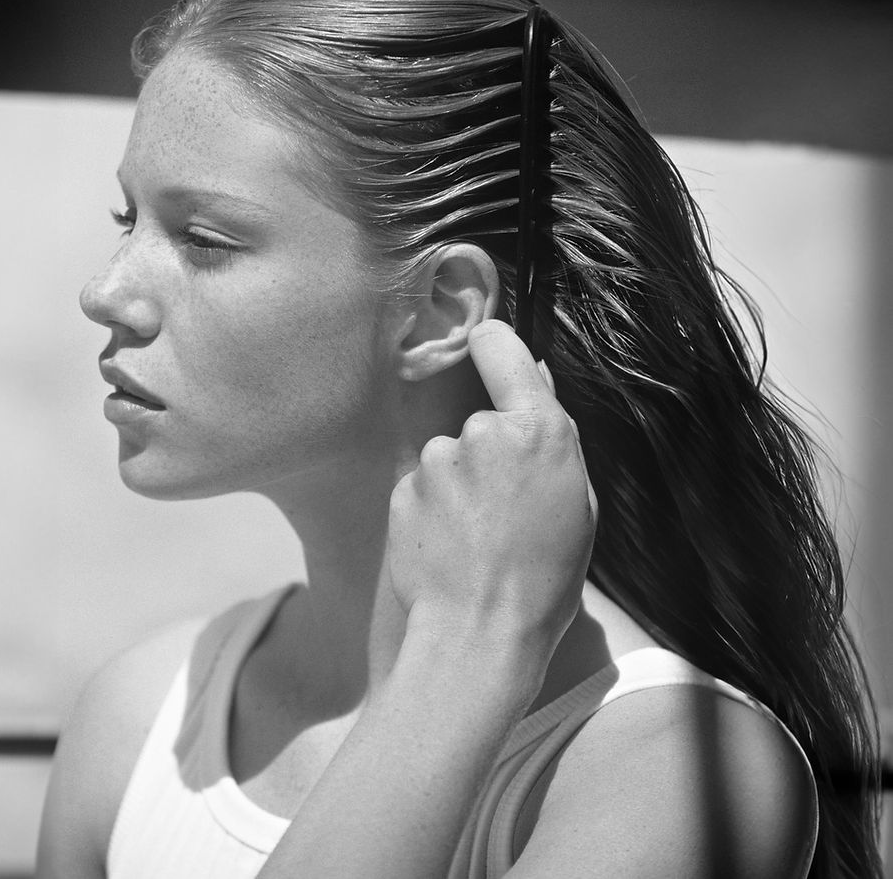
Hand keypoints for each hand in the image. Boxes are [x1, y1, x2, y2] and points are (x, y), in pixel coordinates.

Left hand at [388, 319, 597, 661]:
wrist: (478, 634)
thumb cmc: (544, 578)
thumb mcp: (578, 505)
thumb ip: (554, 438)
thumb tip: (534, 382)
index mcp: (536, 430)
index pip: (500, 347)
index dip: (494, 347)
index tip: (490, 350)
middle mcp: (479, 432)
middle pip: (481, 420)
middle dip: (489, 451)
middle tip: (505, 507)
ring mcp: (435, 460)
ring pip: (450, 456)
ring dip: (460, 483)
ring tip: (477, 536)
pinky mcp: (401, 489)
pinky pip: (422, 485)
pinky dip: (433, 507)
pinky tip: (450, 545)